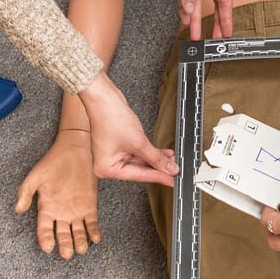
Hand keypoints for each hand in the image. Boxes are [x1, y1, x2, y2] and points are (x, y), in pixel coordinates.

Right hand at [15, 130, 101, 258]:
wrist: (74, 150)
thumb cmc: (52, 163)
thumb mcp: (35, 177)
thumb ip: (25, 193)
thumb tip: (18, 210)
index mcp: (46, 208)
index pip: (44, 229)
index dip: (45, 239)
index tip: (48, 247)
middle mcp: (61, 213)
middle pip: (62, 235)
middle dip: (65, 245)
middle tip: (67, 254)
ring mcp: (76, 210)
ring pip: (77, 232)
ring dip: (80, 241)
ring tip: (81, 249)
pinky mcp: (89, 206)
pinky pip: (92, 222)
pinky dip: (94, 231)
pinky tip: (96, 238)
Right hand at [79, 71, 177, 185]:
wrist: (104, 97)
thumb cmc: (110, 118)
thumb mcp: (138, 142)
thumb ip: (156, 157)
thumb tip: (169, 168)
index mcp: (107, 169)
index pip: (139, 176)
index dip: (158, 177)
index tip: (172, 181)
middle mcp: (108, 163)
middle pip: (139, 169)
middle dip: (158, 167)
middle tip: (175, 171)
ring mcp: (114, 153)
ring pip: (140, 160)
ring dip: (156, 159)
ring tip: (172, 160)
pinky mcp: (120, 144)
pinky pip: (138, 151)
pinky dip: (150, 152)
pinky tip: (163, 153)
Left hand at [141, 0, 232, 39]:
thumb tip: (189, 11)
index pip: (224, 1)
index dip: (226, 19)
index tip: (227, 33)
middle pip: (214, 4)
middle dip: (213, 22)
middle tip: (215, 38)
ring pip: (198, 2)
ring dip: (195, 18)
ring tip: (195, 35)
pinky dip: (185, 7)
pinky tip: (184, 19)